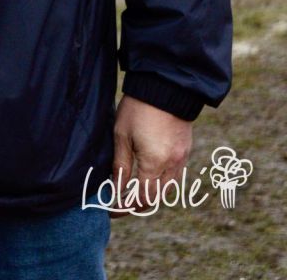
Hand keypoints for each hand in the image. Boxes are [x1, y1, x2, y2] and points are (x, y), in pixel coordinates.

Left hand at [111, 95, 192, 213]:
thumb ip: (120, 165)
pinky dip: (162, 182)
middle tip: (120, 203)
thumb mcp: (122, 135)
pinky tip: (149, 176)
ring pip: (168, 189)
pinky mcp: (186, 151)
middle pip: (156, 198)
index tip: (111, 209)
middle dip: (137, 205)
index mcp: (154, 162)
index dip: (125, 207)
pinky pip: (175, 176)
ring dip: (151, 195)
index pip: (140, 198)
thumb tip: (115, 189)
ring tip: (132, 192)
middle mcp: (172, 165)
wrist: (165, 87)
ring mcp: (182, 159)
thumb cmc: (138, 108)